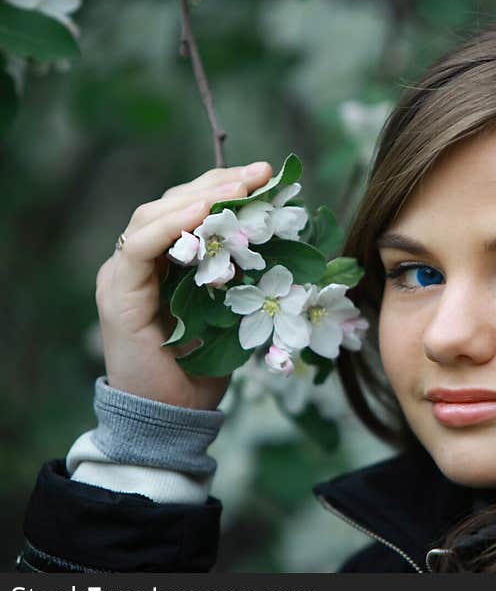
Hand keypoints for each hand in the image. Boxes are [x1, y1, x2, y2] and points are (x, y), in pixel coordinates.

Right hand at [95, 161, 273, 409]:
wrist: (176, 416)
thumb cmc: (206, 367)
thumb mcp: (234, 309)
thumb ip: (243, 273)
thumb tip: (282, 238)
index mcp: (166, 262)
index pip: (190, 209)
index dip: (225, 188)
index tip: (266, 177)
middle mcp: (141, 263)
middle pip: (173, 205)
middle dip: (218, 185)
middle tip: (260, 175)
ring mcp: (124, 275)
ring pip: (153, 217)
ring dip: (199, 199)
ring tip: (239, 189)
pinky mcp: (117, 294)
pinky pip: (138, 248)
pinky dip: (170, 226)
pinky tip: (202, 214)